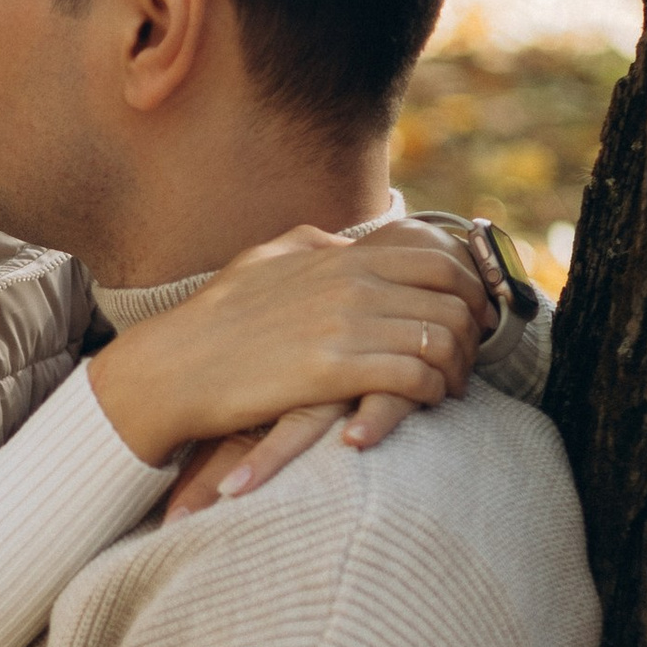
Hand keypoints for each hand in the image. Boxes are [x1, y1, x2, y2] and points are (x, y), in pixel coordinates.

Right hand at [92, 220, 488, 468]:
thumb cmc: (216, 320)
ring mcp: (344, 324)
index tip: (471, 316)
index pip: (439, 257)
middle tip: (467, 360)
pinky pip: (414, 376)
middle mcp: (352, 283)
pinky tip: (423, 403)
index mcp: (343, 257)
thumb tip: (346, 243)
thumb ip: (313, 247)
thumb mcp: (265, 261)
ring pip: (441, 339)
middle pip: (453, 299)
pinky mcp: (334, 370)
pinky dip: (431, 391)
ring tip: (447, 388)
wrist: (174, 367)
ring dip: (456, 368)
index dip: (471, 287)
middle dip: (472, 333)